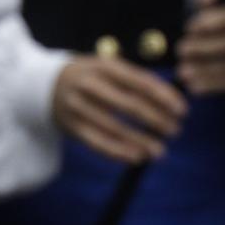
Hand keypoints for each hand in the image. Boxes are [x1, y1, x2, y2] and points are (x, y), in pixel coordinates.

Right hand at [52, 56, 186, 163]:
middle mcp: (90, 85)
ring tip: (161, 151)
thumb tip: (173, 99)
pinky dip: (118, 152)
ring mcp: (78, 106)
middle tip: (176, 130)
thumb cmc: (91, 76)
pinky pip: (96, 143)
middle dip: (156, 120)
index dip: (165, 97)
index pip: (141, 82)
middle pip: (129, 104)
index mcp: (105, 66)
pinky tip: (137, 158)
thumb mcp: (110, 68)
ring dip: (140, 141)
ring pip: (114, 127)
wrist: (41, 84)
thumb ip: (137, 80)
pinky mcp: (70, 126)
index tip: (183, 111)